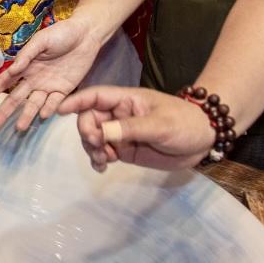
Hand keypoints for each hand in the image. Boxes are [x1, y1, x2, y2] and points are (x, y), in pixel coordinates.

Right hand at [0, 16, 101, 132]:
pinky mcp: (64, 89)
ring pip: (34, 104)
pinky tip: (43, 116)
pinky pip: (55, 102)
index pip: (5, 81)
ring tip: (20, 128)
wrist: (86, 34)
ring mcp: (48, 86)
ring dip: (27, 116)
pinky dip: (50, 109)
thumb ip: (27, 55)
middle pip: (16, 99)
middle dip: (4, 112)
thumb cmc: (61, 33)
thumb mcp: (41, 40)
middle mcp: (34, 79)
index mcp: (25, 65)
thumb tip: (13, 69)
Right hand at [57, 85, 215, 172]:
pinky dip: (98, 159)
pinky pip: (103, 152)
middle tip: (98, 145)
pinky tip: (103, 166)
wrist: (203, 140)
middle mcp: (119, 114)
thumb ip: (131, 128)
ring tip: (104, 160)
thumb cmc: (185, 123)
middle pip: (89, 118)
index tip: (60, 111)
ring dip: (92, 148)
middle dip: (87, 132)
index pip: (96, 96)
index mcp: (126, 100)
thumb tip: (103, 132)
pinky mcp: (125, 148)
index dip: (77, 101)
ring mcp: (121, 132)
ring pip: (93, 137)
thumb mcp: (160, 125)